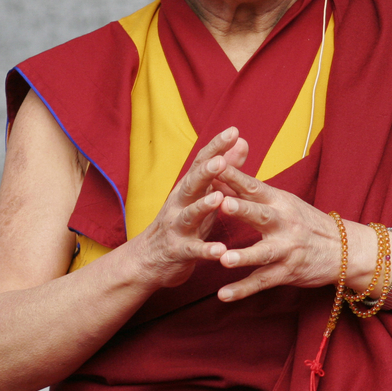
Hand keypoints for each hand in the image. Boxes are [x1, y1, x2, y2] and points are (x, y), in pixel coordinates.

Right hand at [131, 127, 248, 288]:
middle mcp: (179, 203)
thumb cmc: (184, 221)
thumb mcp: (203, 194)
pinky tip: (220, 251)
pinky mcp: (178, 251)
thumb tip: (242, 141)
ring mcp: (177, 227)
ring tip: (219, 198)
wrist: (149, 259)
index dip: (216, 147)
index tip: (234, 131)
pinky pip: (193, 250)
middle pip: (192, 183)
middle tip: (221, 160)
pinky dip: (206, 250)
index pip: (201, 162)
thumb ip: (224, 170)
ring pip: (189, 214)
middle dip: (206, 172)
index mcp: (188, 187)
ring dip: (203, 206)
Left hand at [213, 165, 341, 300]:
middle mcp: (284, 224)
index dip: (236, 177)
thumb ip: (253, 193)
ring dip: (243, 256)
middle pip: (261, 216)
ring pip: (263, 253)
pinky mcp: (286, 273)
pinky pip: (262, 282)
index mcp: (280, 202)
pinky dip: (242, 289)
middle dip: (242, 210)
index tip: (216, 166)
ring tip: (224, 258)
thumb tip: (220, 175)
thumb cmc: (306, 221)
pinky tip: (223, 295)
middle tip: (222, 203)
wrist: (343, 249)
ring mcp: (286, 250)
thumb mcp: (284, 202)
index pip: (255, 187)